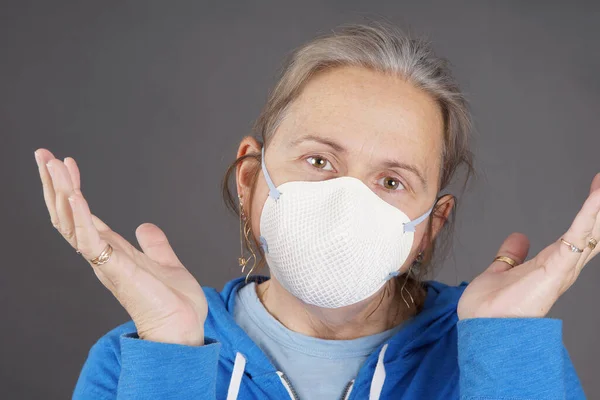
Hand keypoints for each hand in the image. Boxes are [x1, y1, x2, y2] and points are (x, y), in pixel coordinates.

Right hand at [34, 148, 207, 345]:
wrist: (183, 328)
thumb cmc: (174, 303)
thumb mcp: (165, 262)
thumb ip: (154, 244)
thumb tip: (145, 226)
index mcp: (112, 251)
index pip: (83, 214)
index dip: (73, 188)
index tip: (67, 163)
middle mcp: (102, 255)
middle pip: (69, 215)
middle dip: (55, 184)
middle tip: (43, 155)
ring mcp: (106, 262)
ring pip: (73, 223)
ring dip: (62, 192)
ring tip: (52, 165)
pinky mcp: (115, 270)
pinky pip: (91, 242)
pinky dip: (81, 218)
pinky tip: (75, 196)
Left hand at [458, 173, 599, 318]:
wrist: (481, 327)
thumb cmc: (489, 308)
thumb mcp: (501, 270)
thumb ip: (512, 255)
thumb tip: (520, 237)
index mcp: (550, 264)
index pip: (577, 234)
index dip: (589, 213)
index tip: (597, 188)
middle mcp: (561, 267)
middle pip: (591, 232)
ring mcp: (561, 269)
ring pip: (590, 232)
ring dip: (599, 207)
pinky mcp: (555, 270)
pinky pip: (575, 237)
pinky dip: (588, 215)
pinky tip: (597, 196)